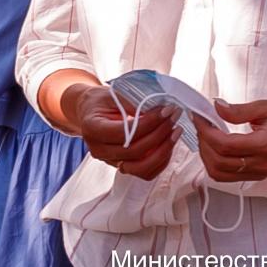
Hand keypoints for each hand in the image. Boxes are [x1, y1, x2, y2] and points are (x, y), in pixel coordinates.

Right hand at [65, 83, 180, 180]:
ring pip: (141, 168)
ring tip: (175, 131)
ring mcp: (110, 161)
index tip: (165, 110)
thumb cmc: (101, 101)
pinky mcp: (121, 167)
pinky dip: (160, 160)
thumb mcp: (113, 93)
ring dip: (162, 151)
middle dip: (159, 134)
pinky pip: (145, 172)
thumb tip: (157, 110)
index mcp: (92, 128)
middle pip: (134, 151)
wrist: (91, 112)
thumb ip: (132, 102)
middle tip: (174, 117)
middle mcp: (99, 150)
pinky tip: (169, 143)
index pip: (124, 132)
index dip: (148, 123)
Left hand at [196, 98, 266, 182]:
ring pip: (220, 174)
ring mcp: (260, 172)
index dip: (206, 131)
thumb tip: (216, 107)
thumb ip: (239, 110)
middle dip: (203, 143)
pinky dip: (216, 163)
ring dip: (207, 156)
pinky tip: (215, 147)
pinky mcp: (259, 174)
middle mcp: (262, 164)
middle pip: (218, 162)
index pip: (224, 145)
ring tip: (206, 135)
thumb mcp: (266, 107)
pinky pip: (229, 176)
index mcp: (265, 145)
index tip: (199, 117)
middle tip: (200, 124)